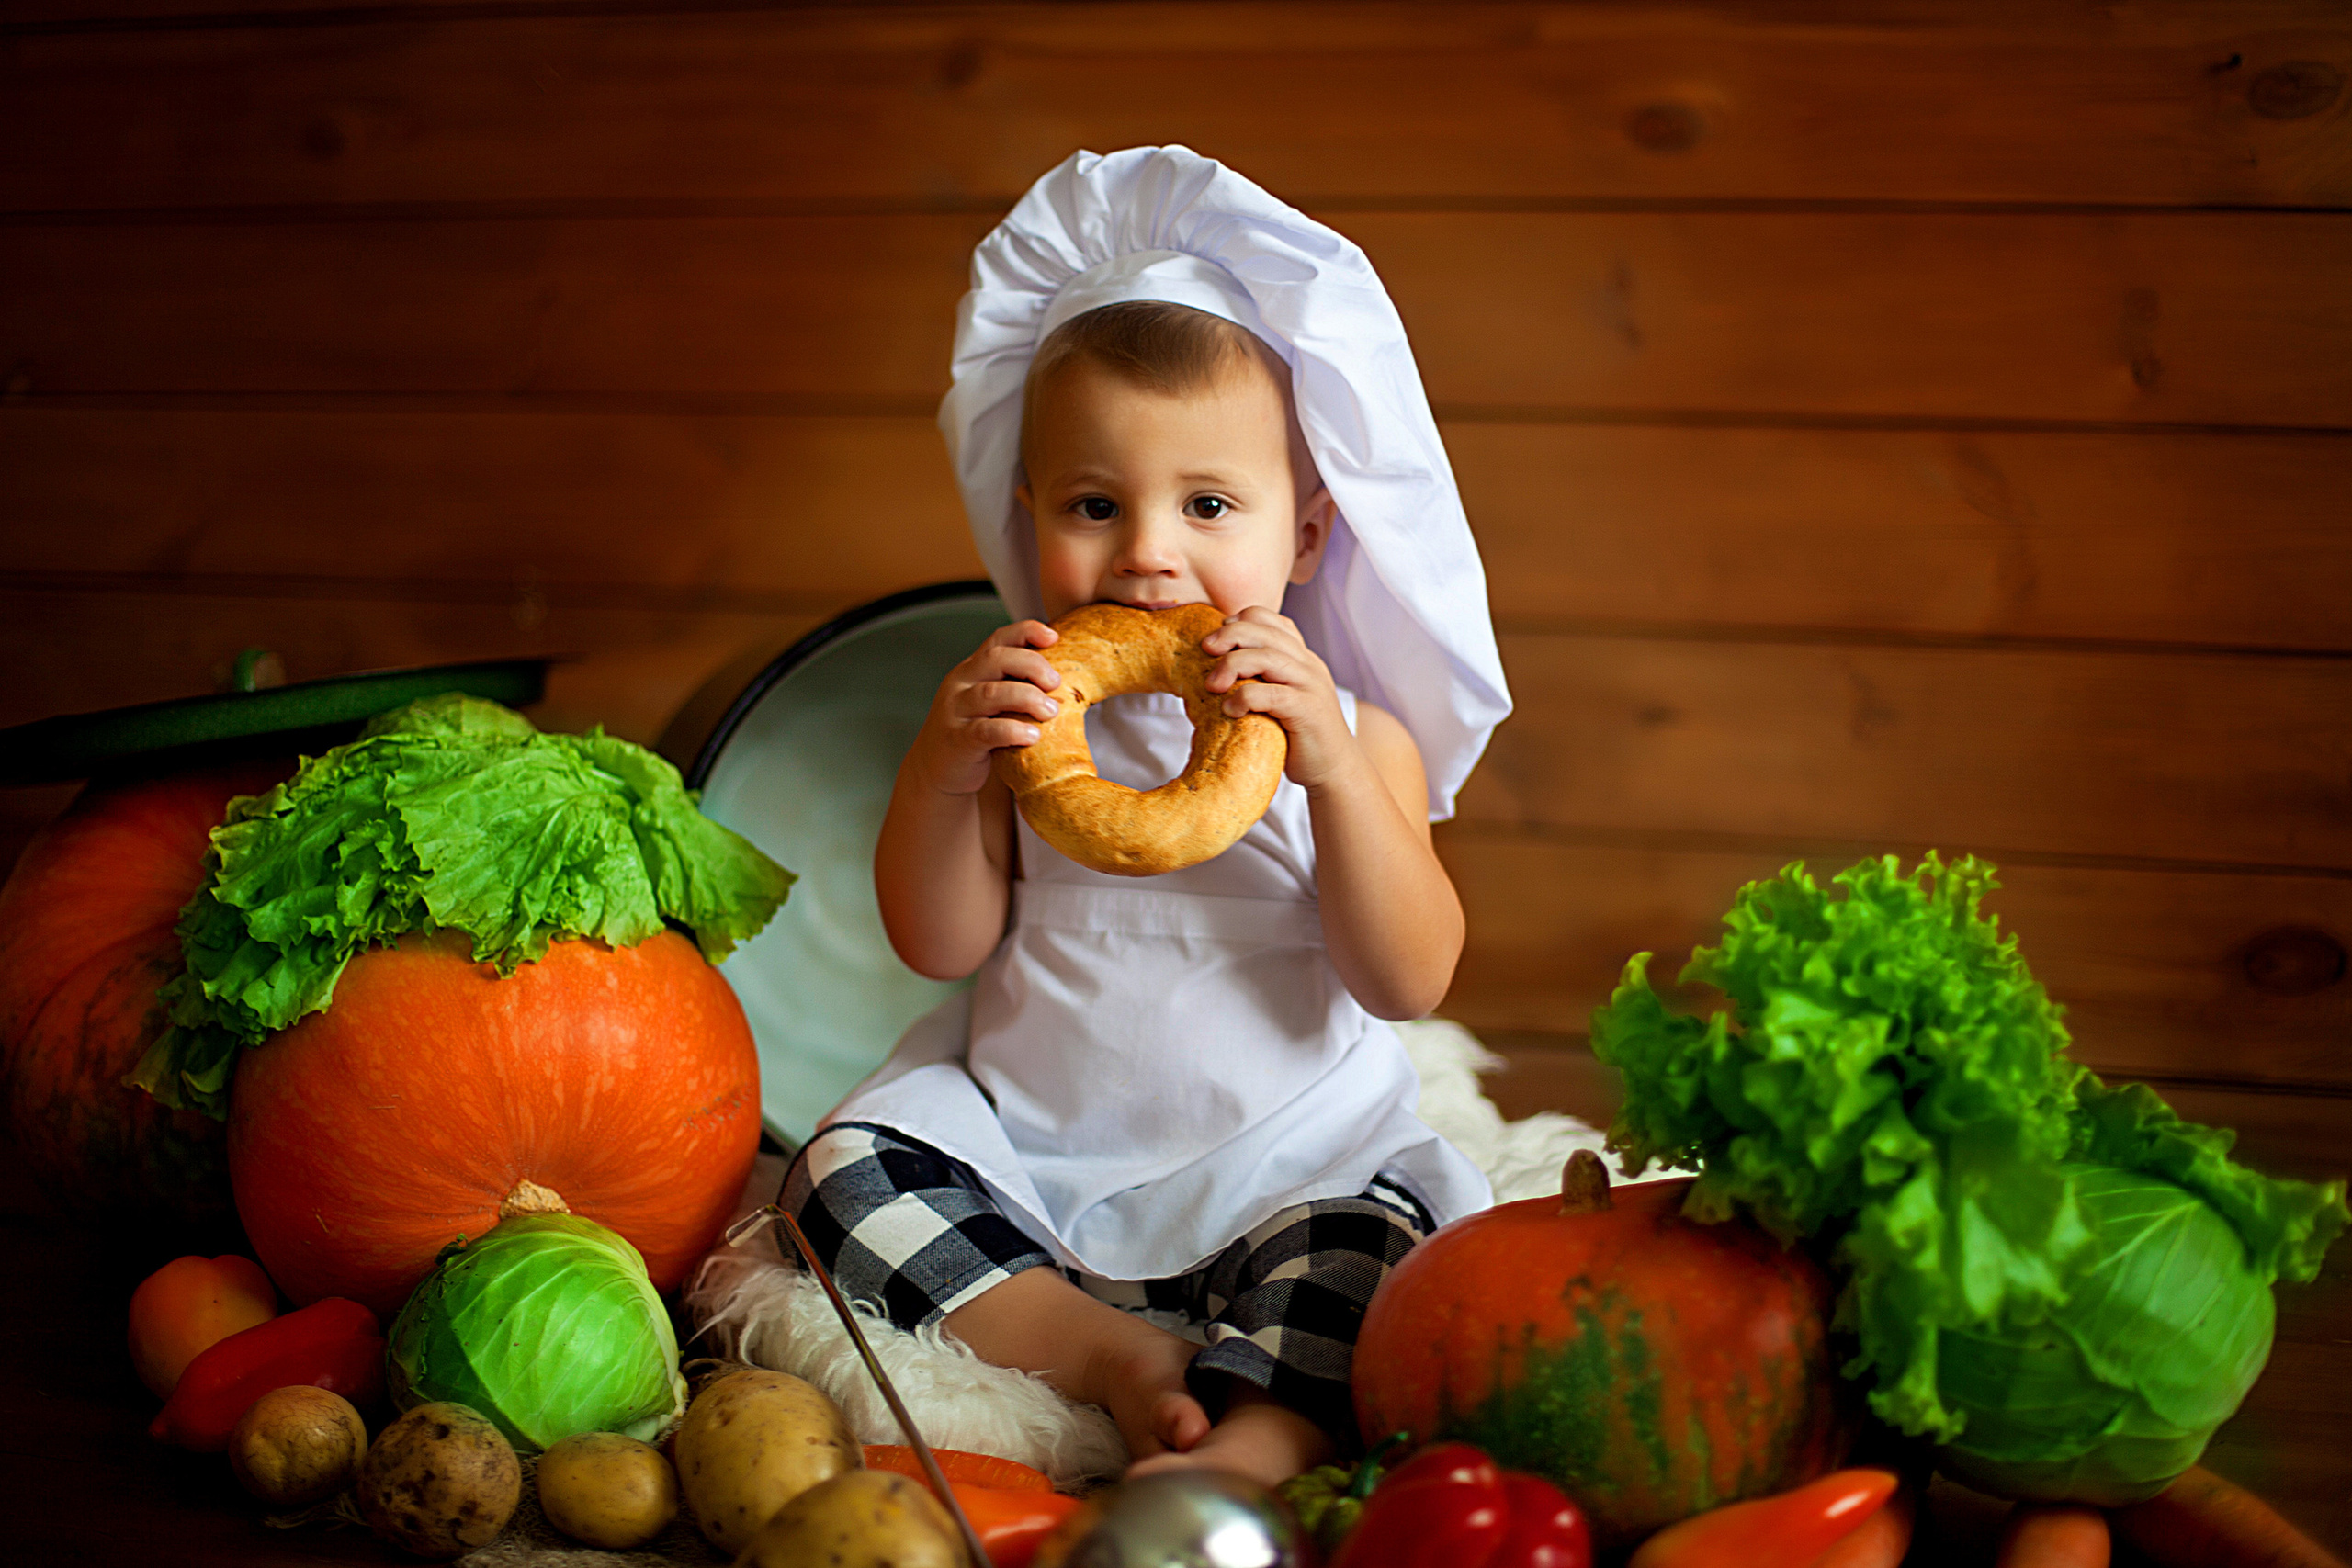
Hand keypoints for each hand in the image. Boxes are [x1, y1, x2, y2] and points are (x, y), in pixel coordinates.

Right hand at [905, 621, 1062, 796]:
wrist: (938, 769)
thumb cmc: (975, 732)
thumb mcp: (989, 702)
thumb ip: (1013, 685)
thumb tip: (1063, 677)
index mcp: (972, 669)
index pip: (998, 639)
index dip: (1026, 631)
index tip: (1054, 637)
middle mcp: (961, 684)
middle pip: (997, 659)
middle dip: (1032, 665)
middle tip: (1057, 683)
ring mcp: (956, 711)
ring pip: (992, 693)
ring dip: (1028, 698)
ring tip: (1051, 711)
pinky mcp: (958, 740)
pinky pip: (986, 730)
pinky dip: (1013, 730)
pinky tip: (1033, 736)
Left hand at [1201, 606, 1359, 791]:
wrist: (1335, 769)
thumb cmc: (1299, 735)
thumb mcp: (1281, 696)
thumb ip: (1262, 678)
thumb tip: (1214, 671)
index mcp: (1301, 657)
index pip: (1270, 619)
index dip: (1240, 620)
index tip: (1217, 637)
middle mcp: (1308, 665)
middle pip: (1264, 631)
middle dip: (1229, 635)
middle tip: (1205, 650)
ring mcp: (1310, 686)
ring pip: (1267, 657)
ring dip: (1232, 665)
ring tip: (1212, 685)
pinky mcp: (1308, 711)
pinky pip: (1271, 694)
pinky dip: (1244, 698)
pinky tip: (1230, 710)